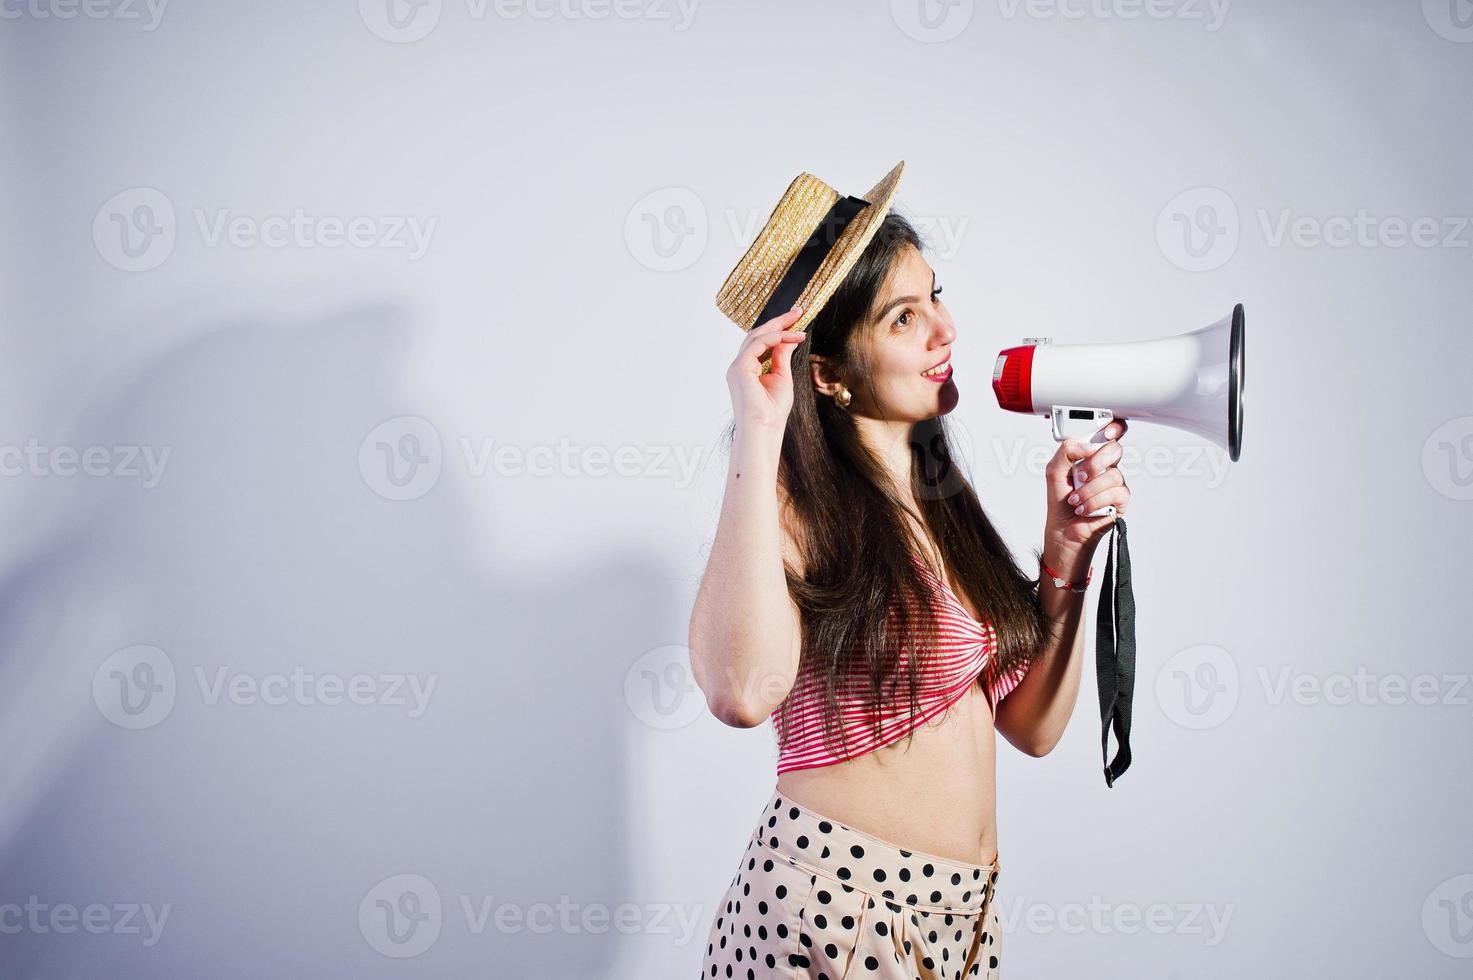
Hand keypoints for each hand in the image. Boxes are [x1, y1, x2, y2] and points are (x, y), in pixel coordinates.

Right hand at [725, 305, 807, 438]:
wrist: (764, 430)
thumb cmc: (773, 412)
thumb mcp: (782, 378)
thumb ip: (782, 357)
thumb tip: (788, 339)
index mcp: (748, 369)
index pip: (761, 342)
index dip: (778, 329)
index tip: (797, 320)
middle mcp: (739, 366)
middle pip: (757, 334)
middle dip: (778, 321)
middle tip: (797, 311)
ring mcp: (737, 366)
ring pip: (756, 336)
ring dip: (779, 326)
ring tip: (798, 319)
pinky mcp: (740, 368)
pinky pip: (758, 344)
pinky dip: (776, 337)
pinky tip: (793, 336)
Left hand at [1042, 419, 1130, 570]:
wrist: (1063, 527)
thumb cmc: (1060, 499)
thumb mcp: (1054, 470)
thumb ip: (1066, 450)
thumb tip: (1087, 445)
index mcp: (1091, 454)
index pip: (1110, 433)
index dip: (1114, 427)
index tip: (1107, 432)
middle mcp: (1105, 466)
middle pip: (1116, 449)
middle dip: (1097, 462)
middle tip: (1081, 475)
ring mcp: (1114, 482)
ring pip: (1113, 475)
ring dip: (1088, 490)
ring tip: (1075, 499)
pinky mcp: (1120, 500)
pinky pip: (1116, 493)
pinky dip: (1095, 501)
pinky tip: (1084, 507)